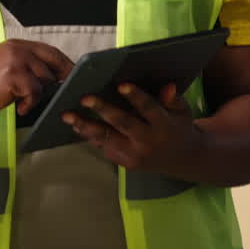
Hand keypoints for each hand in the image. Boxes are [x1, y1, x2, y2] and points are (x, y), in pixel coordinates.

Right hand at [0, 40, 73, 124]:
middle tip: (67, 92)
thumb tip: (56, 78)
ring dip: (38, 95)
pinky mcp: (13, 75)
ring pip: (45, 78)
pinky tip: (18, 108)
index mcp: (16, 45)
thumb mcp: (8, 73)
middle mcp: (17, 48)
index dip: (64, 63)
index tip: (74, 76)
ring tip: (23, 103)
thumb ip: (28, 70)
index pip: (49, 50)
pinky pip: (35, 91)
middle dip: (62, 77)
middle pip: (53, 61)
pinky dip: (29, 104)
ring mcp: (15, 60)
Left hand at [63, 82, 206, 175]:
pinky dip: (89, 135)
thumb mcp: (183, 112)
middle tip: (84, 98)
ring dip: (85, 126)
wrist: (182, 160)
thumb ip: (173, 100)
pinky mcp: (124, 164)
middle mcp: (148, 142)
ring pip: (106, 139)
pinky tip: (75, 124)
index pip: (149, 109)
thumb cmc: (179, 127)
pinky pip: (104, 146)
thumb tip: (167, 86)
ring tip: (67, 115)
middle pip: (122, 124)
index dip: (136, 97)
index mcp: (164, 126)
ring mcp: (134, 155)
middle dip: (102, 110)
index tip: (121, 84)